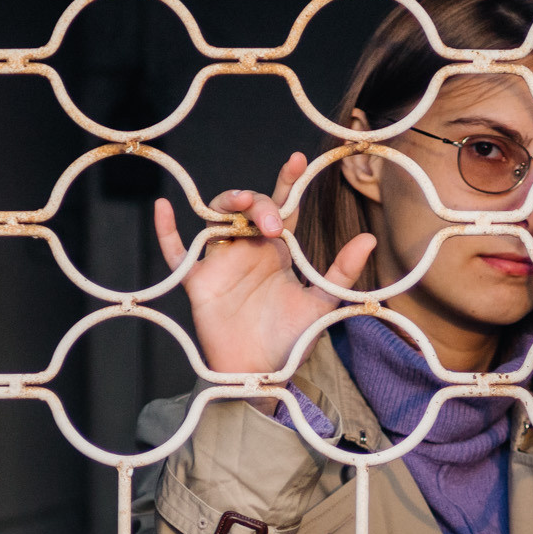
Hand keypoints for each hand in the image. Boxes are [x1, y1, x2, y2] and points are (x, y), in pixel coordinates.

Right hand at [152, 152, 374, 387]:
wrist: (263, 373)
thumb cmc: (291, 341)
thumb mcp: (322, 304)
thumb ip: (341, 272)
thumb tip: (369, 239)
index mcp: (278, 251)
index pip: (282, 207)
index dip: (287, 182)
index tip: (296, 160)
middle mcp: (249, 250)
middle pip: (248, 207)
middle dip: (261, 204)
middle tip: (275, 225)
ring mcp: (221, 263)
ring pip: (215, 218)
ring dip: (225, 203)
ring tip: (240, 205)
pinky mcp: (198, 281)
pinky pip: (176, 252)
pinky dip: (166, 230)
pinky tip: (163, 207)